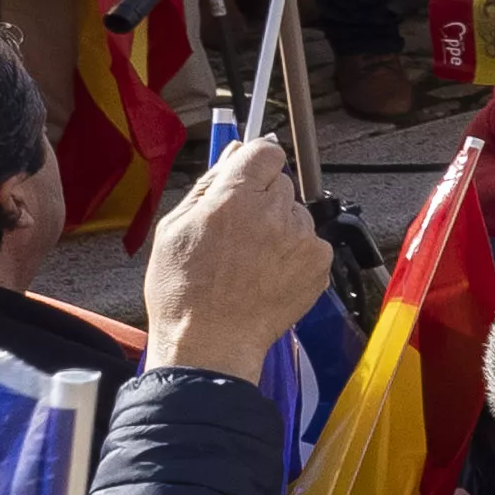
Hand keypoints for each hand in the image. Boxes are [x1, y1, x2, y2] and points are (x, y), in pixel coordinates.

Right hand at [142, 131, 331, 371]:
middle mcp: (274, 212)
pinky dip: (295, 254)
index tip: (248, 177)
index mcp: (234, 197)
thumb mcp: (175, 228)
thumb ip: (209, 185)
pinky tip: (268, 275)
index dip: (256, 163)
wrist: (210, 343)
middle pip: (281, 183)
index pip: (266, 151)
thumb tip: (233, 152)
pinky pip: (310, 243)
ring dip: (280, 228)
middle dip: (263, 199)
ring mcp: (301, 239)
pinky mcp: (319, 264)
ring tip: (251, 261)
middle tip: (238, 232)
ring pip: (297, 214)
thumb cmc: (184, 292)